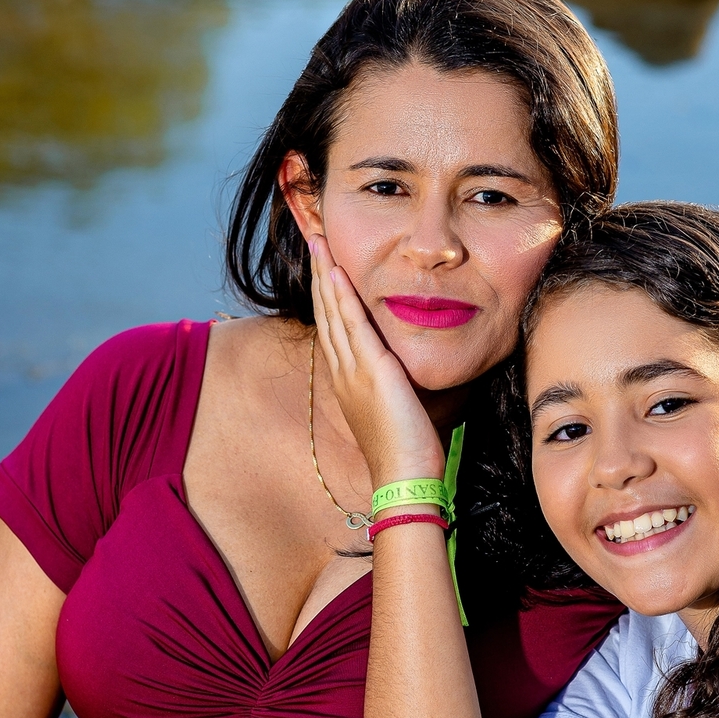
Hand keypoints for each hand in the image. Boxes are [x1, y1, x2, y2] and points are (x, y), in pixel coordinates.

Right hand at [309, 235, 444, 486]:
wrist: (404, 477)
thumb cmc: (405, 451)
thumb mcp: (393, 409)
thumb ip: (390, 385)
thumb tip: (398, 372)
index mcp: (347, 380)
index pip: (333, 327)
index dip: (326, 295)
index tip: (323, 266)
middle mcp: (343, 372)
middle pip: (325, 314)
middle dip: (318, 276)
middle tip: (313, 240)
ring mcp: (353, 371)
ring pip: (333, 314)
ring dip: (324, 276)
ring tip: (318, 242)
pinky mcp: (372, 371)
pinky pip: (353, 327)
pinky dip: (342, 298)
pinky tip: (335, 273)